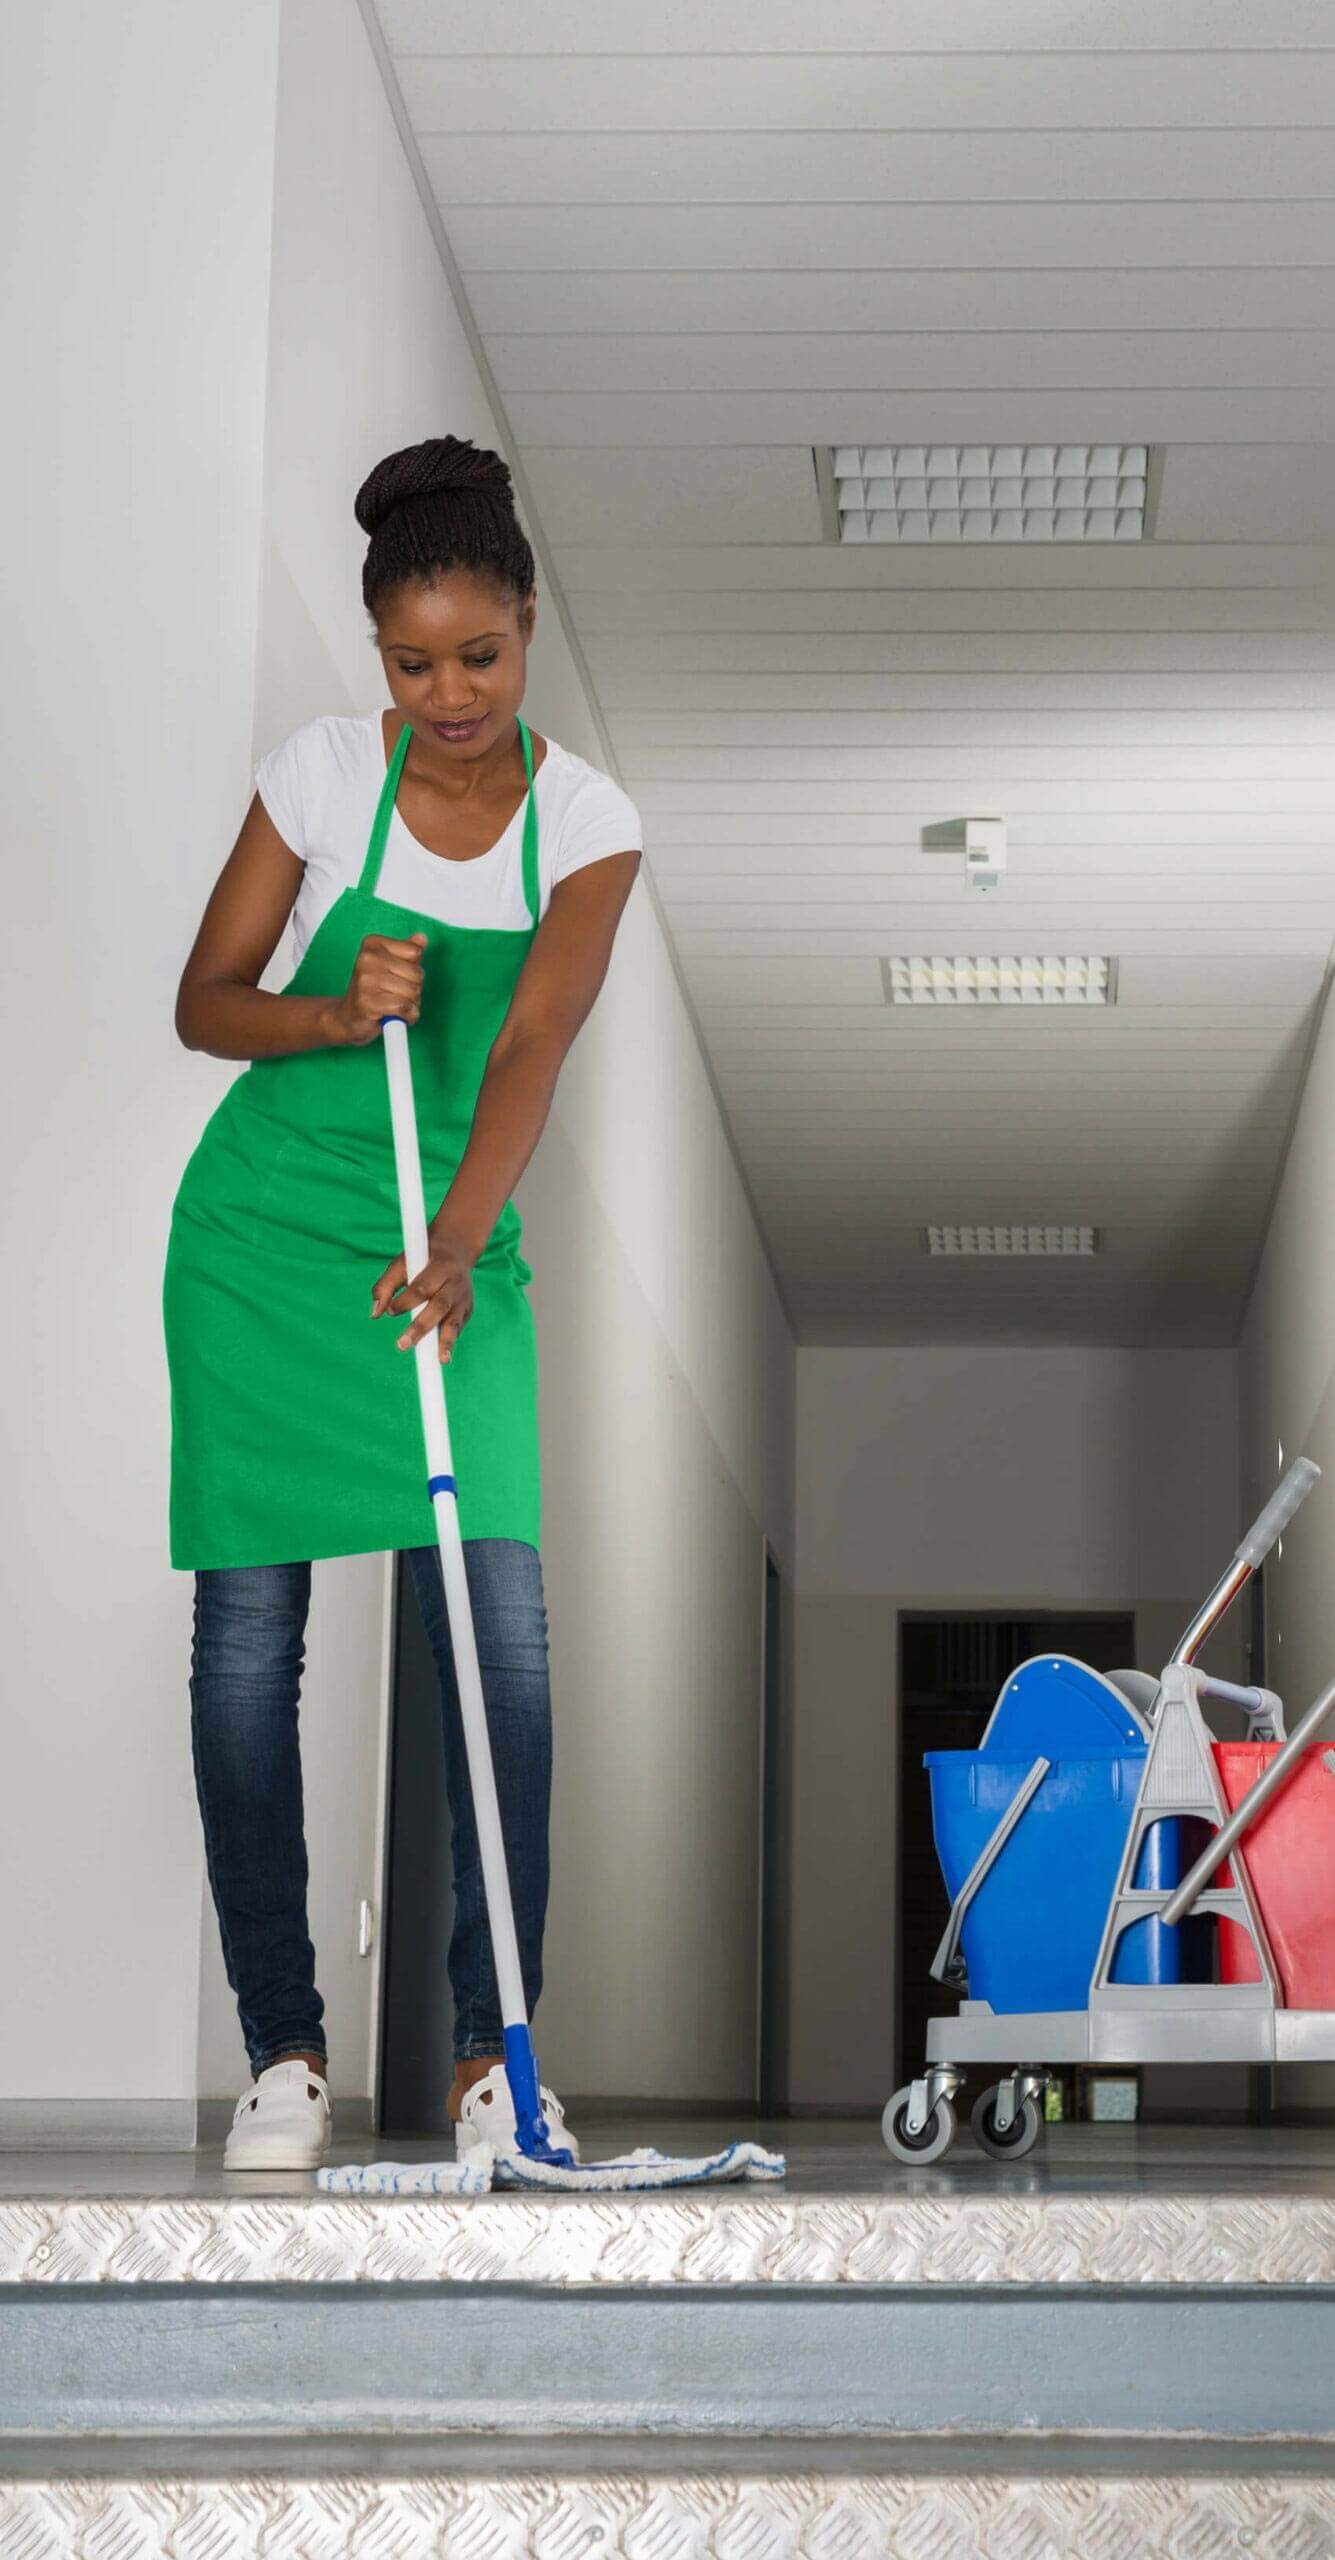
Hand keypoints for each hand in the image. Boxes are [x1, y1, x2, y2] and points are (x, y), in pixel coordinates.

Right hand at [329, 931, 427, 1045]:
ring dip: (411, 1004)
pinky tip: (397, 1016)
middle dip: (414, 988)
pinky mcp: (367, 1002)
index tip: (398, 976)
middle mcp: (367, 959)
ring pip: (412, 991)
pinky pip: (403, 1007)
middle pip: (416, 973)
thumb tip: (422, 938)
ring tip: (395, 1005)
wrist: (349, 1016)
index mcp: (373, 944)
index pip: (414, 952)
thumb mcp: (390, 964)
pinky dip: (407, 1015)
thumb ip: (407, 950)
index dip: (414, 969)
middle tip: (397, 994)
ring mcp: (365, 980)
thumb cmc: (373, 989)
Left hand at [370, 1223, 475, 1364]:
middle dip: (420, 1327)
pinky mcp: (467, 1310)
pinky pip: (456, 1329)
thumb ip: (385, 1286)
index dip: (406, 1301)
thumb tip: (374, 1314)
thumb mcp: (401, 1264)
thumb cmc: (421, 1260)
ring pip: (453, 1321)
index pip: (422, 1287)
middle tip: (401, 1345)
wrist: (456, 1251)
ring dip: (446, 1342)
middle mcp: (455, 1284)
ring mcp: (463, 1299)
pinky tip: (441, 1357)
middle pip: (438, 1307)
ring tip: (440, 1360)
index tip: (390, 1311)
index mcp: (439, 1267)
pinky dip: (449, 1342)